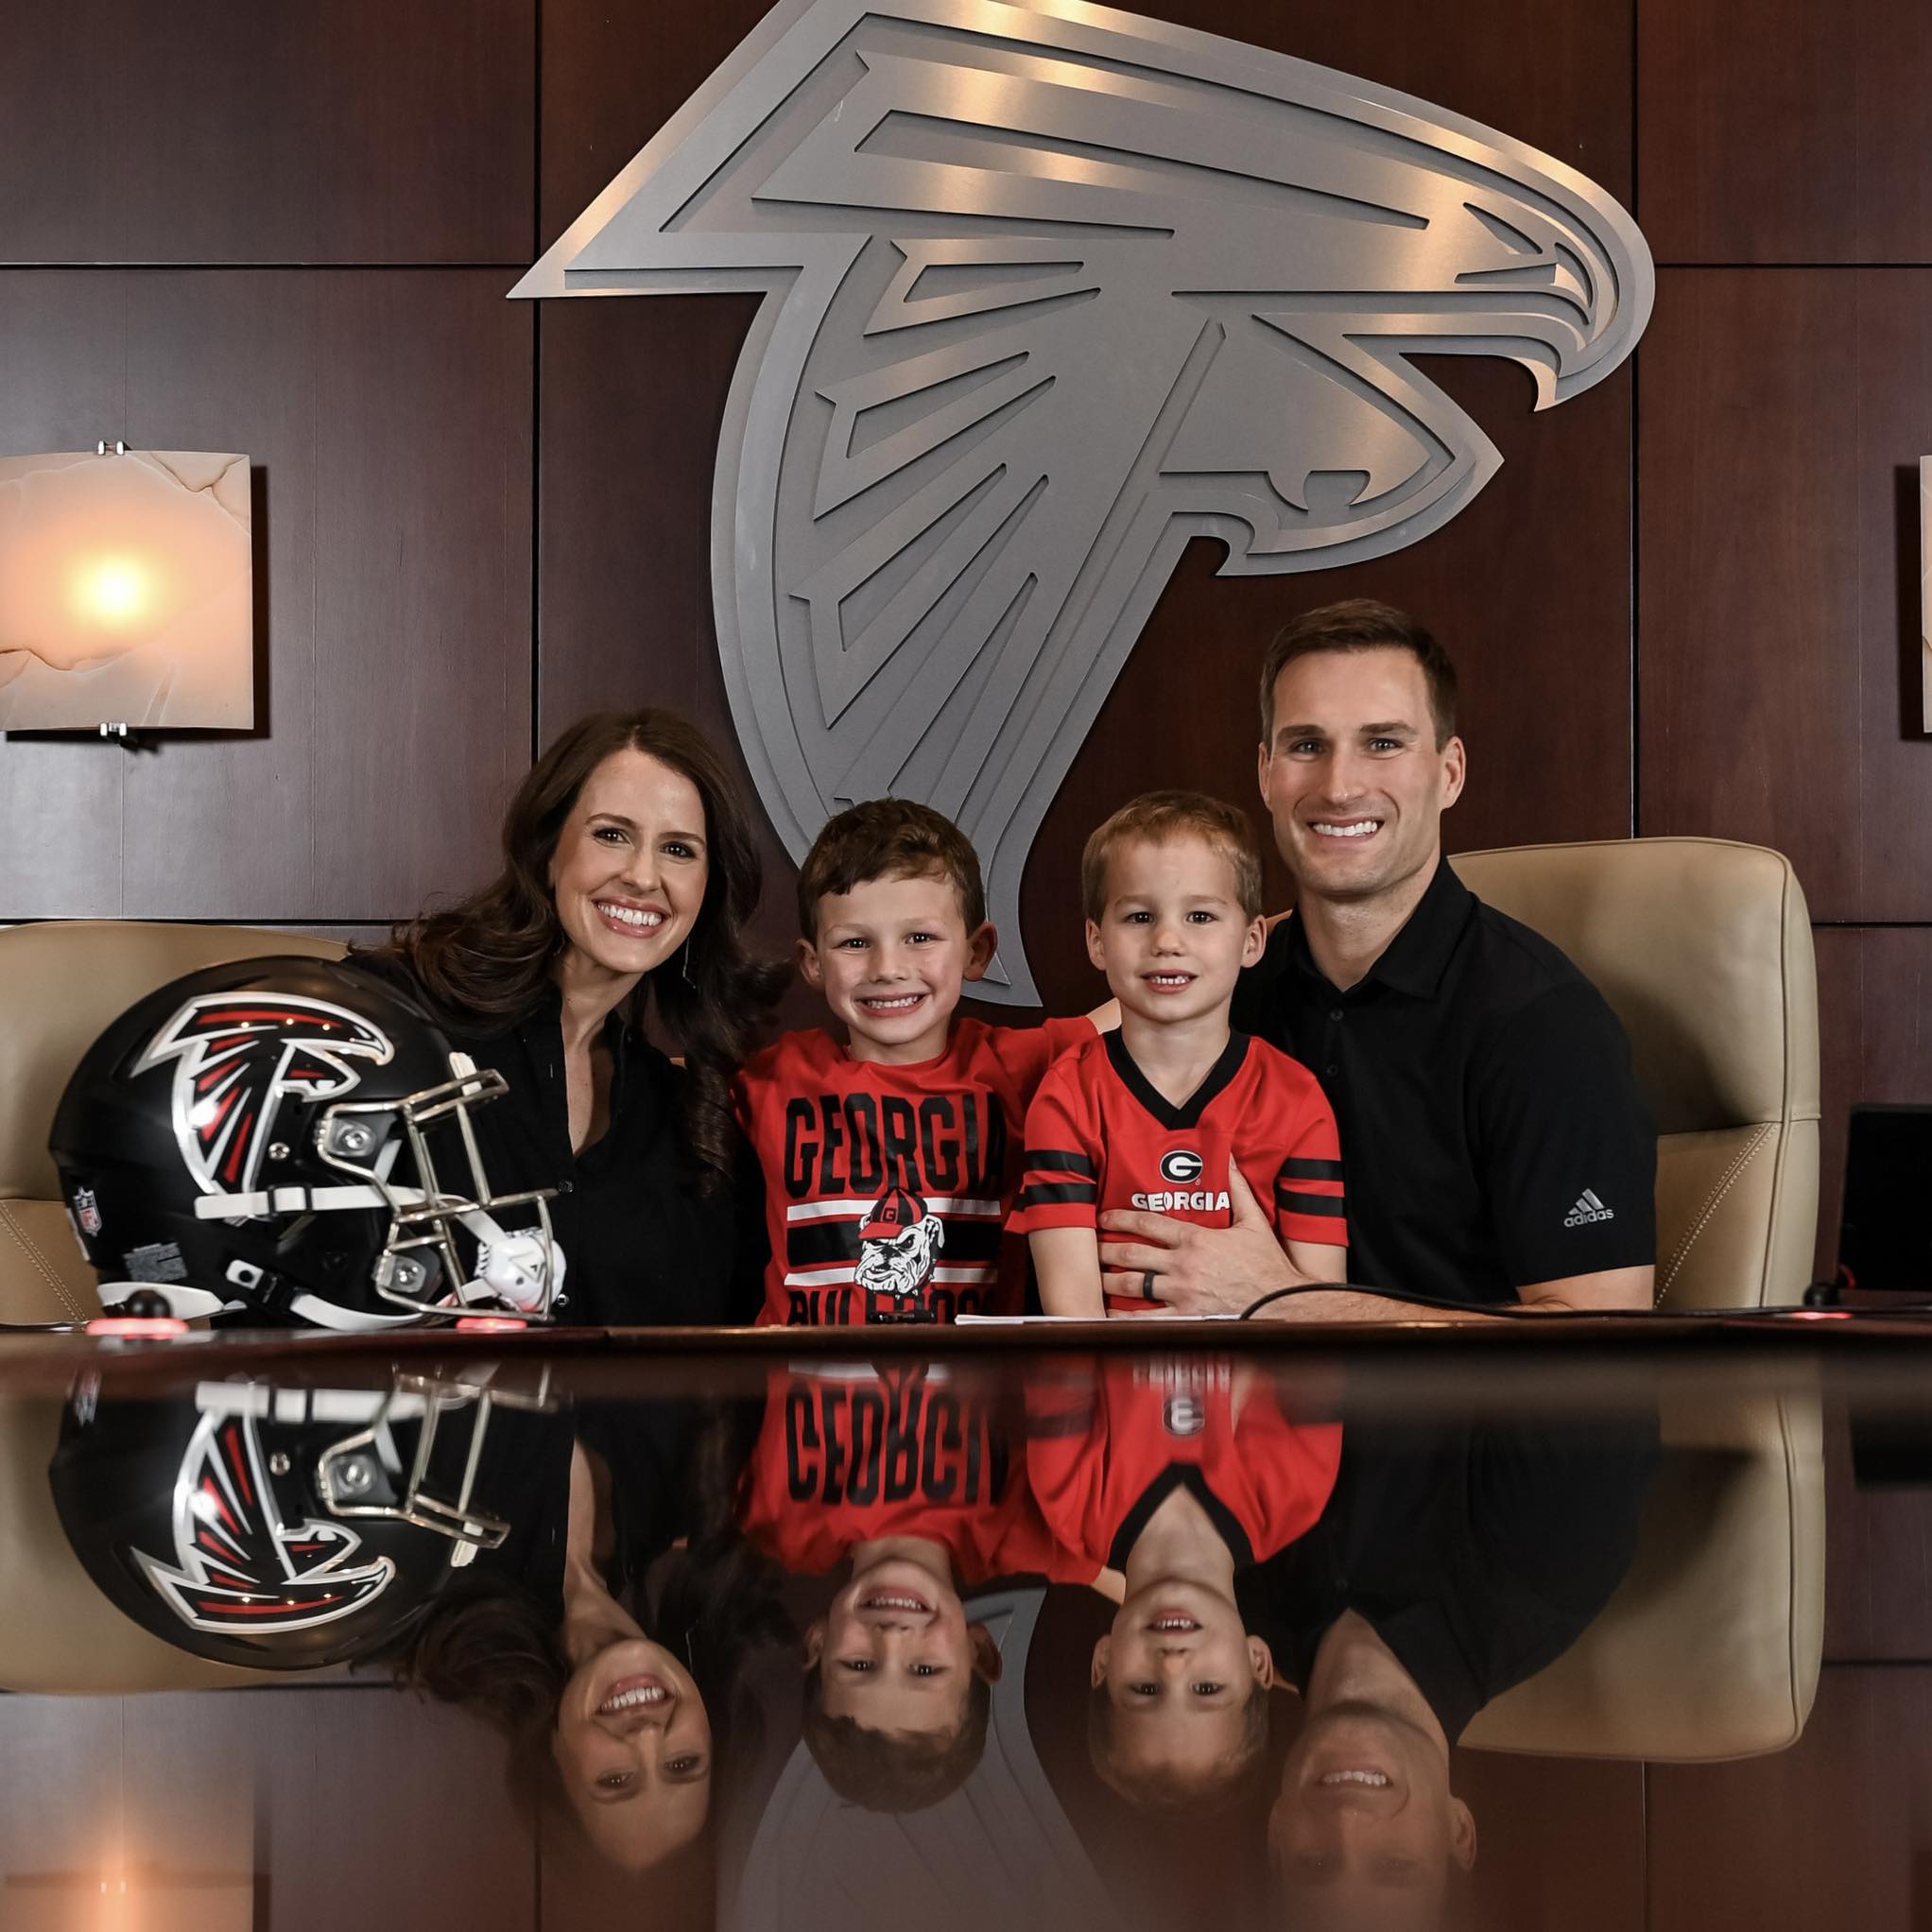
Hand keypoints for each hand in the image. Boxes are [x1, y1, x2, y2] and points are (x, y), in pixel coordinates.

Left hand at [1098, 1166, 1306, 1316]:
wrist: (1284, 1304)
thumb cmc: (1269, 1264)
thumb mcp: (1254, 1221)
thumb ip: (1238, 1189)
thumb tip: (1229, 1158)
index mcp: (1196, 1238)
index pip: (1147, 1223)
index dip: (1120, 1218)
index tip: (1104, 1218)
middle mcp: (1183, 1264)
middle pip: (1132, 1253)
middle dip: (1107, 1250)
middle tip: (1093, 1249)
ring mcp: (1182, 1292)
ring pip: (1133, 1285)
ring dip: (1110, 1281)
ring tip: (1096, 1279)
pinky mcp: (1186, 1318)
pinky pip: (1148, 1318)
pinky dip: (1126, 1317)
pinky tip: (1113, 1316)